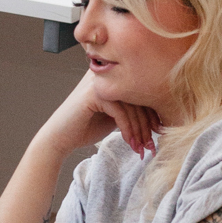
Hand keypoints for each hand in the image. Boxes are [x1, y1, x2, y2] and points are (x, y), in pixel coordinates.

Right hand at [38, 70, 161, 161]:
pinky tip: (130, 143)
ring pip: (131, 106)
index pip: (141, 91)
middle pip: (139, 98)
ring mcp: (99, 81)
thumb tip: (161, 117)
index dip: (153, 114)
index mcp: (113, 75)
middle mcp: (107, 73)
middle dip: (148, 125)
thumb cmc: (87, 127)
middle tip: (152, 145)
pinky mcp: (94, 94)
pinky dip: (128, 130)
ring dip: (139, 131)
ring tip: (142, 149)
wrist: (60, 137)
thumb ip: (133, 109)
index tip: (159, 133)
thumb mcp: (116, 116)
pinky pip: (120, 112)